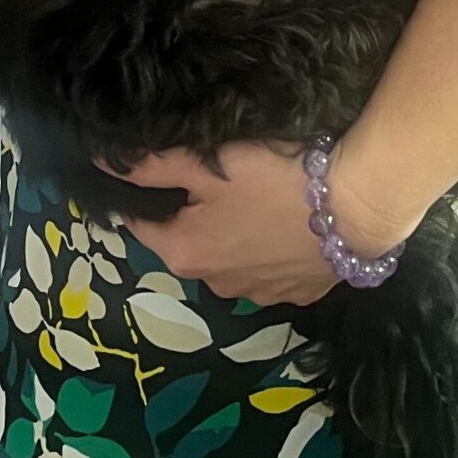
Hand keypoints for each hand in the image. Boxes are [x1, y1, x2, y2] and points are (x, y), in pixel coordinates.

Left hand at [115, 143, 335, 306]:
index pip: (141, 223)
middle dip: (194, 213)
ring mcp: (259, 295)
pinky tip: (288, 221)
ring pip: (230, 257)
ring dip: (234, 233)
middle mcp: (215, 285)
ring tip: (260, 196)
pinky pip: (270, 268)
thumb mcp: (207, 162)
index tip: (165, 169)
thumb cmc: (274, 178)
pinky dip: (271, 248)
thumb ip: (151, 165)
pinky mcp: (297, 294)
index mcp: (184, 253)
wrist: (356, 206)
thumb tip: (101, 164)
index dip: (147, 194)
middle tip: (220, 176)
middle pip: (189, 240)